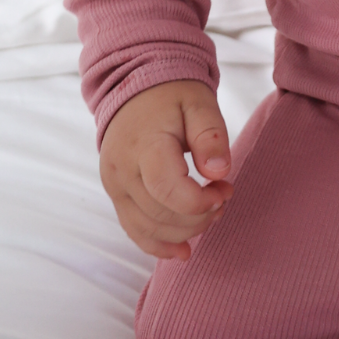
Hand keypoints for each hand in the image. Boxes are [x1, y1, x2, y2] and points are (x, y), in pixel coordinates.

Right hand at [99, 79, 234, 260]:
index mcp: (144, 144)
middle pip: (160, 213)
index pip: (167, 190)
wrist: (135, 87)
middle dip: (199, 216)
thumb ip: (210, 136)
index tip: (225, 190)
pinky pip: (133, 229)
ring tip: (211, 212)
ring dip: (184, 231)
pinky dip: (158, 244)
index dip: (200, 202)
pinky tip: (182, 251)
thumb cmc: (172, 95)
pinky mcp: (115, 194)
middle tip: (224, 197)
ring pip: (147, 228)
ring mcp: (114, 185)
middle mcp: (122, 169)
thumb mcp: (200, 103)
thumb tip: (218, 173)